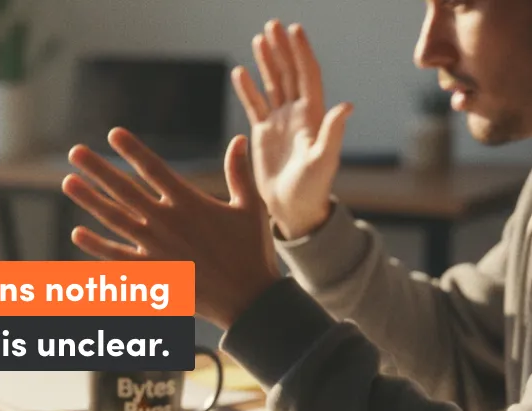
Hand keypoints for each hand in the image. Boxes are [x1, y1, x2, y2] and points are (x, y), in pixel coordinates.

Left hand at [63, 128, 281, 330]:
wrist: (248, 300)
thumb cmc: (252, 251)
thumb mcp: (250, 207)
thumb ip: (239, 172)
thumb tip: (240, 138)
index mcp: (190, 202)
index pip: (154, 169)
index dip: (132, 150)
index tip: (112, 133)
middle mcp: (167, 222)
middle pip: (124, 189)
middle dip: (98, 169)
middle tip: (75, 152)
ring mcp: (155, 248)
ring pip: (114, 219)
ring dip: (90, 200)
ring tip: (68, 182)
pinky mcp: (151, 273)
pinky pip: (117, 258)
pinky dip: (96, 246)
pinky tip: (77, 233)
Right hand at [232, 20, 353, 239]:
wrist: (294, 207)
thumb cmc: (313, 187)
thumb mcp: (324, 160)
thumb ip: (333, 132)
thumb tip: (347, 105)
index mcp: (313, 115)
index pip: (307, 75)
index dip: (301, 52)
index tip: (294, 30)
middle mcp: (297, 113)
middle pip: (289, 73)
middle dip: (282, 49)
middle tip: (272, 25)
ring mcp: (279, 121)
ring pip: (272, 84)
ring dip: (266, 61)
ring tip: (258, 38)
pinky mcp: (263, 133)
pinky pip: (254, 104)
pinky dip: (248, 88)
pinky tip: (240, 72)